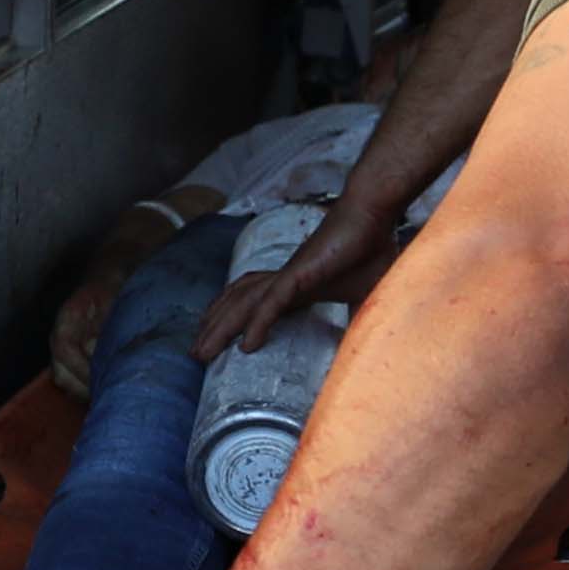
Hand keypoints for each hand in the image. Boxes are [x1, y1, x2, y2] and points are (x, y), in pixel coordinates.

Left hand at [196, 194, 405, 360]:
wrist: (373, 214)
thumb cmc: (370, 249)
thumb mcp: (365, 295)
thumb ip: (359, 318)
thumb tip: (366, 346)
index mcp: (294, 285)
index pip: (253, 303)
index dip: (232, 321)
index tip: (220, 344)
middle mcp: (284, 279)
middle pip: (238, 304)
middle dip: (214, 329)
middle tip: (195, 355)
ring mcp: (289, 274)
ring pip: (245, 304)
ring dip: (221, 329)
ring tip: (203, 353)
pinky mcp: (300, 273)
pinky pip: (273, 302)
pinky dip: (257, 323)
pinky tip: (248, 347)